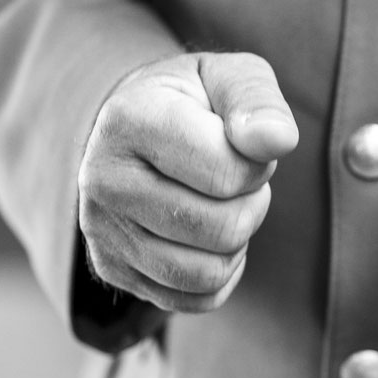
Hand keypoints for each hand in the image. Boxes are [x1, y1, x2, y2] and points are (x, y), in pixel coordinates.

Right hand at [78, 52, 297, 311]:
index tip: (239, 145)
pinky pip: (196, 299)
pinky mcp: (113, 269)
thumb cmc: (197, 102)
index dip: (256, 165)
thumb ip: (259, 102)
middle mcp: (103, 179)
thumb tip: (276, 141)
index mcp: (129, 119)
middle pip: (223, 230)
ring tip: (219, 204)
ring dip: (236, 242)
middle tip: (234, 180)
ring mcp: (102, 230)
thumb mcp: (232, 78)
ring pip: (209, 272)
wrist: (138, 127)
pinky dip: (220, 273)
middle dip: (250, 205)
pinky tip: (205, 236)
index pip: (229, 175)